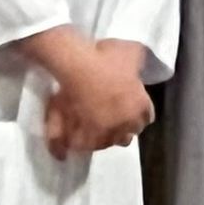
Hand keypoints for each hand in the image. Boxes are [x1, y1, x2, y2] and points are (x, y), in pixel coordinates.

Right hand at [46, 41, 152, 157]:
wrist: (76, 65)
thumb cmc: (104, 56)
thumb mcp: (131, 52)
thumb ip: (139, 61)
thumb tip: (141, 62)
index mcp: (140, 108)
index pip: (144, 118)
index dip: (133, 112)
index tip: (124, 104)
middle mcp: (124, 125)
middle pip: (125, 136)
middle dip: (118, 129)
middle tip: (105, 117)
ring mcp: (101, 133)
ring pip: (101, 144)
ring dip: (95, 140)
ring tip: (83, 133)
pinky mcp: (78, 133)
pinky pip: (73, 146)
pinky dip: (64, 148)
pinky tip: (60, 152)